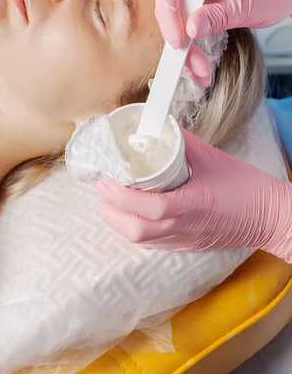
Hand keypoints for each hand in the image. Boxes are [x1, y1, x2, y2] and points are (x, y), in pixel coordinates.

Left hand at [97, 130, 291, 262]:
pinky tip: (131, 214)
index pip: (149, 207)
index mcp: (192, 204)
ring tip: (111, 200)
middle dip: (112, 211)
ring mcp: (185, 240)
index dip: (122, 195)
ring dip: (120, 222)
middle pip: (137, 231)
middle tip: (103, 187)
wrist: (270, 215)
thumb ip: (180, 142)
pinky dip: (135, 230)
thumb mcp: (211, 156)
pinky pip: (153, 244)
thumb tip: (154, 127)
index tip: (106, 178)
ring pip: (142, 241)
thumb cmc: (244, 185)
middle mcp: (185, 227)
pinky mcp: (187, 246)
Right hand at [155, 0, 291, 83]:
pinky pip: (185, 27)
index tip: (177, 39)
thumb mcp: (245, 6)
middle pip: (169, 7)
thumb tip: (190, 29)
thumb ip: (216, 16)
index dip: (167, 11)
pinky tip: (197, 65)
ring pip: (176, 22)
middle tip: (190, 64)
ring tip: (199, 71)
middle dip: (178, 40)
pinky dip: (191, 48)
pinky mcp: (198, 6)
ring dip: (185, 50)